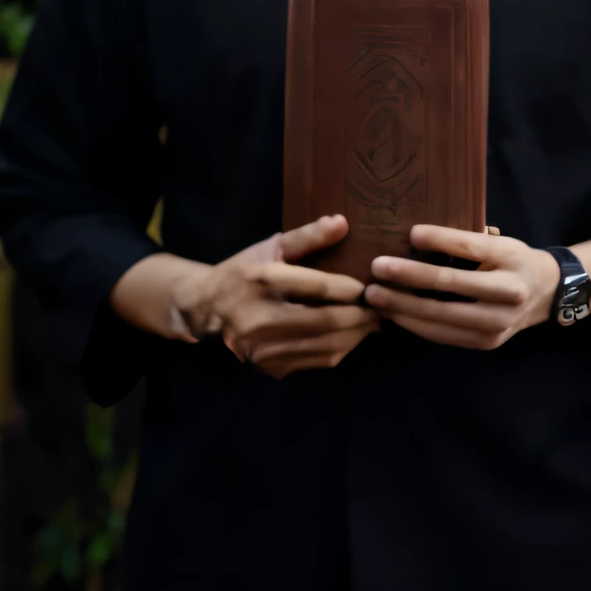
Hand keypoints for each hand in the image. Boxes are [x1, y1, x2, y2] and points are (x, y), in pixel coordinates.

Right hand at [171, 214, 379, 378]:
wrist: (209, 308)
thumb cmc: (245, 270)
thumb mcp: (273, 246)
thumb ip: (308, 236)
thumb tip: (343, 222)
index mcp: (263, 281)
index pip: (318, 287)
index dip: (350, 289)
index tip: (368, 287)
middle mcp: (262, 319)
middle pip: (327, 322)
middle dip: (361, 316)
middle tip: (381, 307)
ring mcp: (265, 349)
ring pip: (326, 347)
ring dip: (356, 335)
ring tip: (372, 321)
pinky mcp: (270, 367)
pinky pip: (317, 361)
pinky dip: (339, 348)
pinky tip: (350, 335)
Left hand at [364, 225, 560, 349]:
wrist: (545, 295)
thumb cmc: (513, 260)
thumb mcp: (498, 242)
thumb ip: (465, 242)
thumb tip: (414, 236)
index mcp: (510, 259)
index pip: (469, 247)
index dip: (439, 240)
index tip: (410, 233)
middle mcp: (507, 294)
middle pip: (450, 285)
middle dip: (408, 277)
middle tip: (376, 268)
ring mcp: (497, 324)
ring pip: (441, 316)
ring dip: (402, 306)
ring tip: (374, 296)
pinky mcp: (485, 343)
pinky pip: (442, 334)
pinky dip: (414, 324)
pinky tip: (393, 313)